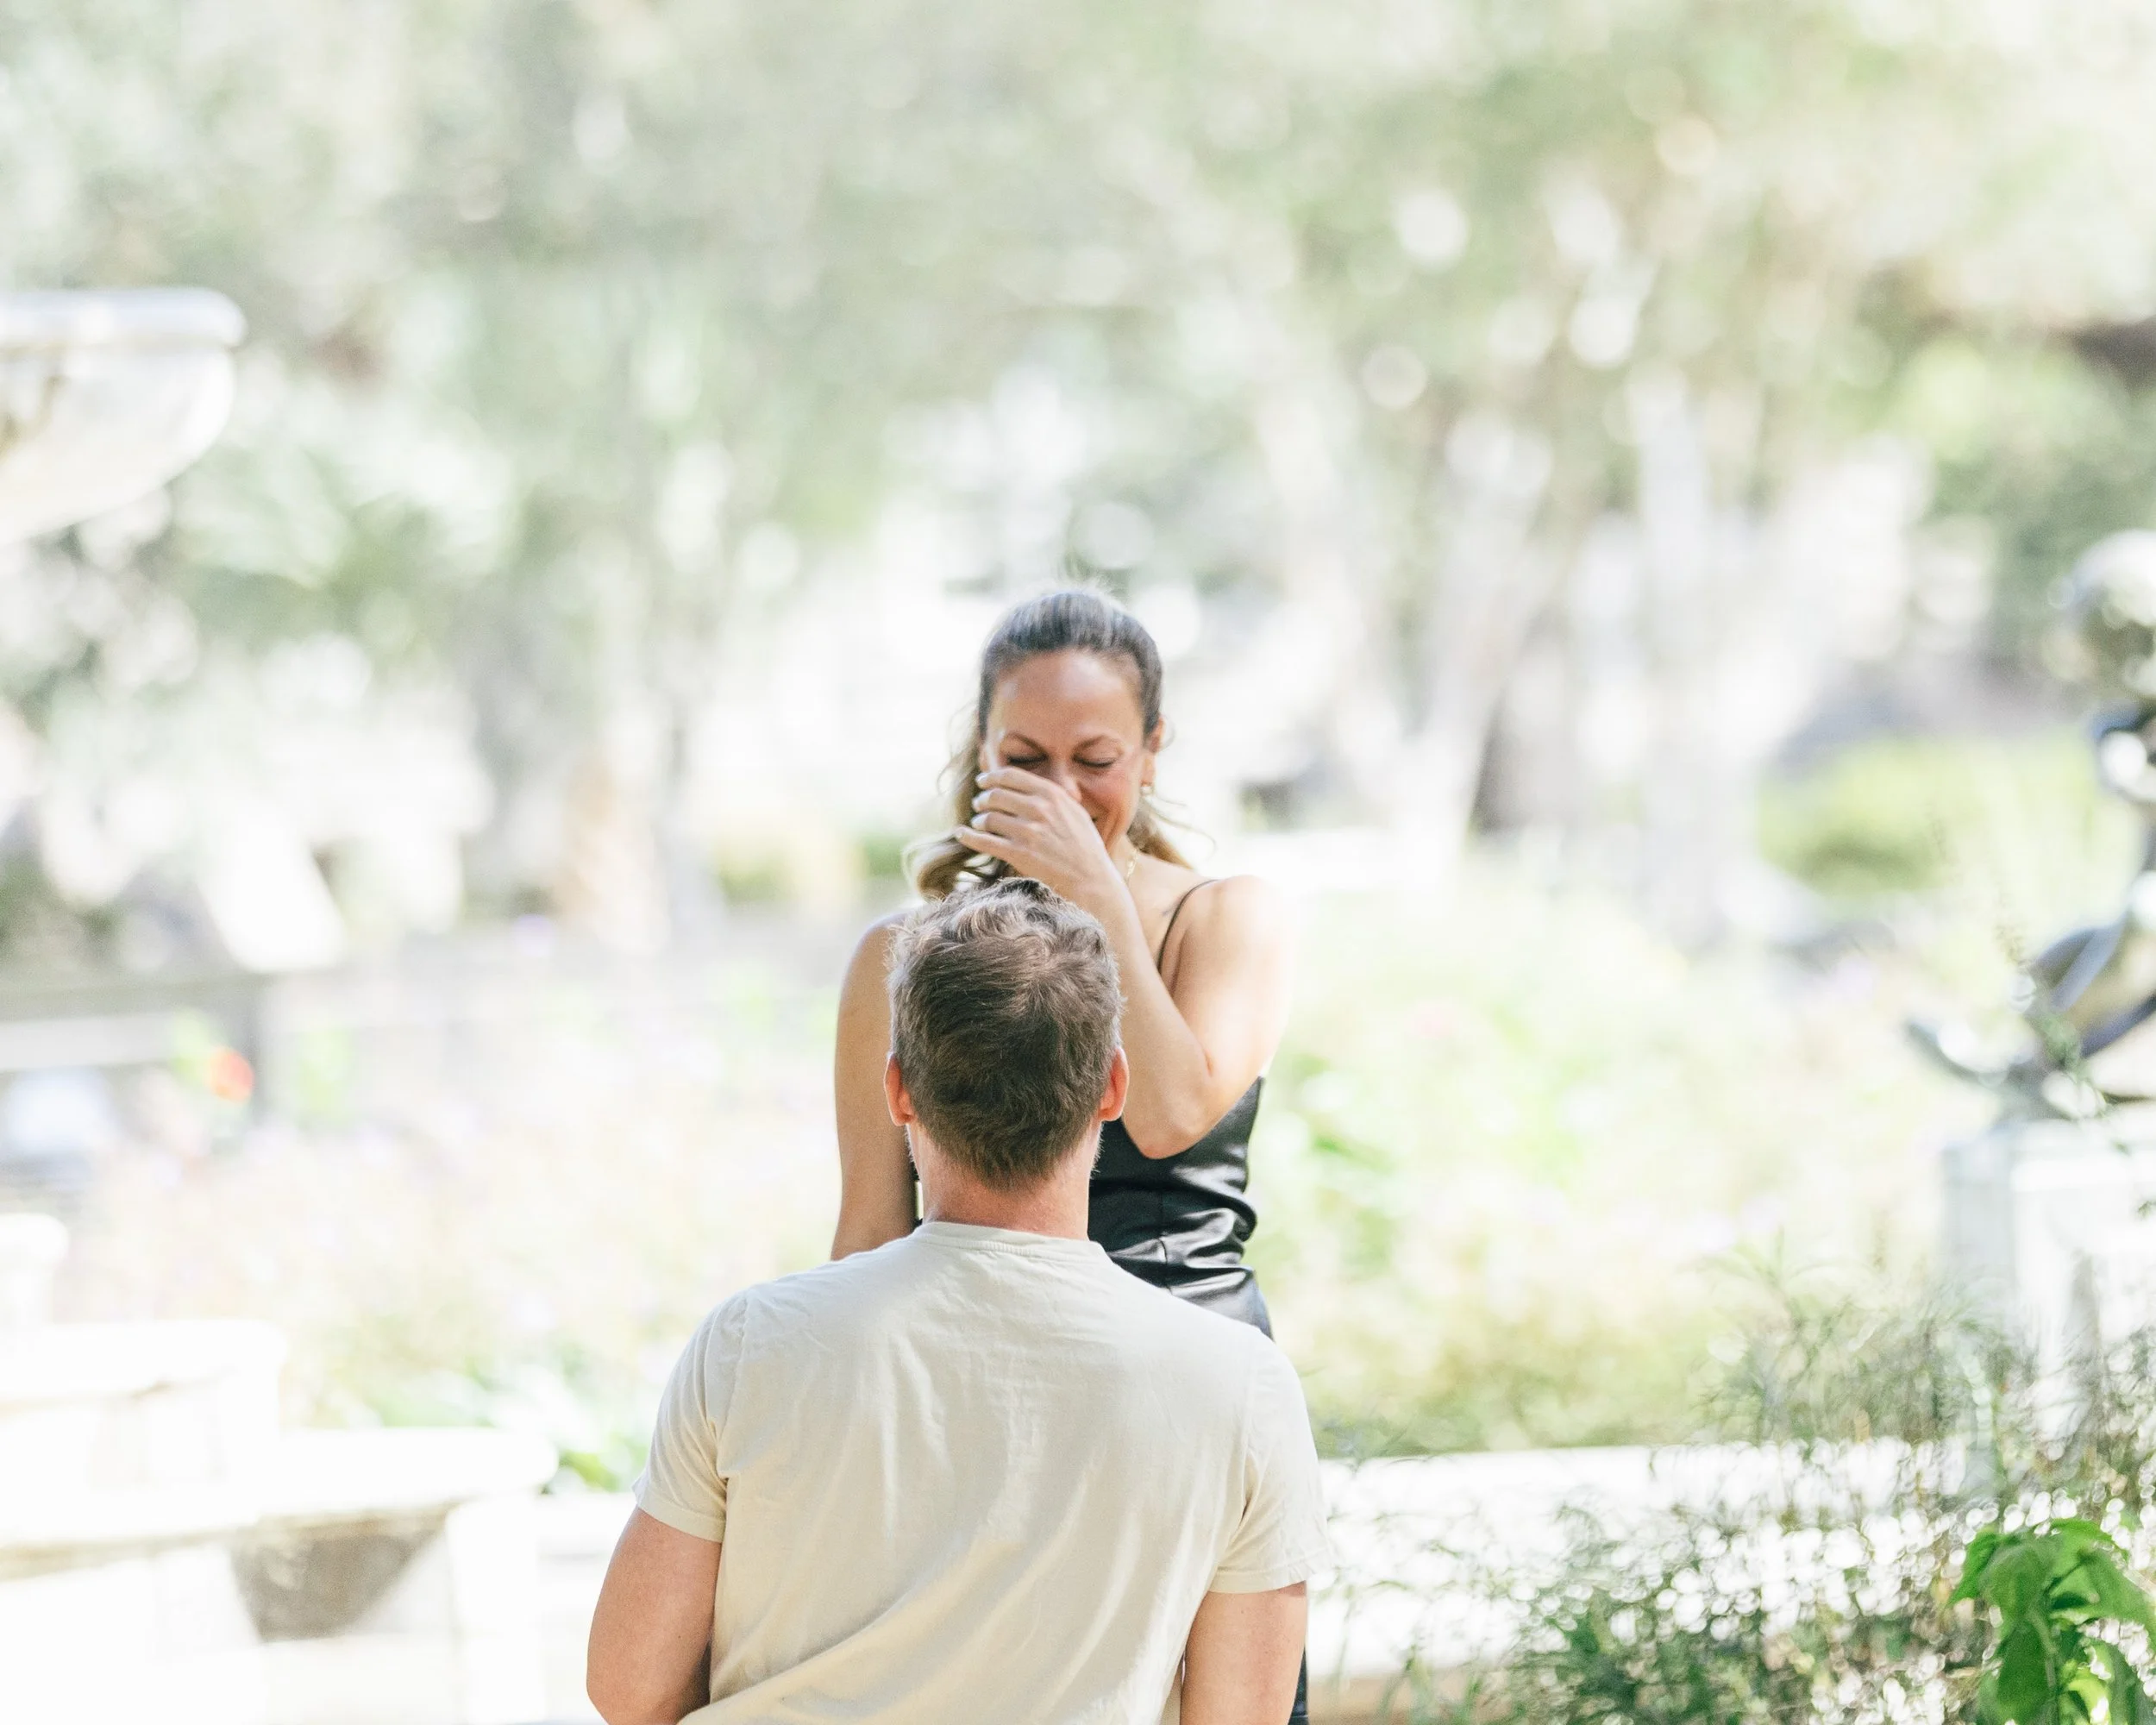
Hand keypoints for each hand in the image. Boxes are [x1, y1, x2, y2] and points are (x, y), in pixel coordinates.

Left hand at [955, 767, 1125, 904]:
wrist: (1091, 879)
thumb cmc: (1085, 847)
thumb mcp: (1075, 812)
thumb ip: (1053, 796)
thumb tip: (1028, 784)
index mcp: (1052, 794)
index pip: (1011, 776)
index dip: (991, 777)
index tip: (983, 781)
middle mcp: (1038, 809)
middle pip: (995, 795)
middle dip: (983, 799)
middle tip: (979, 804)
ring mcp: (1028, 832)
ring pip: (988, 818)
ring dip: (978, 820)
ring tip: (978, 823)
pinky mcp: (1018, 854)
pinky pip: (984, 841)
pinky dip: (968, 836)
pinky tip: (961, 834)